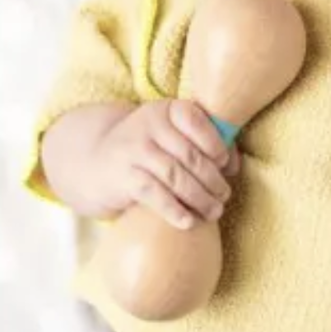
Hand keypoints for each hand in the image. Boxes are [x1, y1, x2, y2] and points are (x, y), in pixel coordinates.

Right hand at [94, 100, 239, 229]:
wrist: (95, 161)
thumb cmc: (149, 148)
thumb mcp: (173, 135)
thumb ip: (206, 142)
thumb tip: (234, 165)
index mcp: (166, 109)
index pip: (197, 121)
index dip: (216, 144)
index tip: (226, 164)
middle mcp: (148, 125)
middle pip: (190, 155)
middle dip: (213, 179)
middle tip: (225, 196)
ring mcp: (133, 150)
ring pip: (176, 177)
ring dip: (200, 198)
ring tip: (214, 211)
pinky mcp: (123, 177)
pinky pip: (155, 195)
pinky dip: (175, 210)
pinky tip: (189, 221)